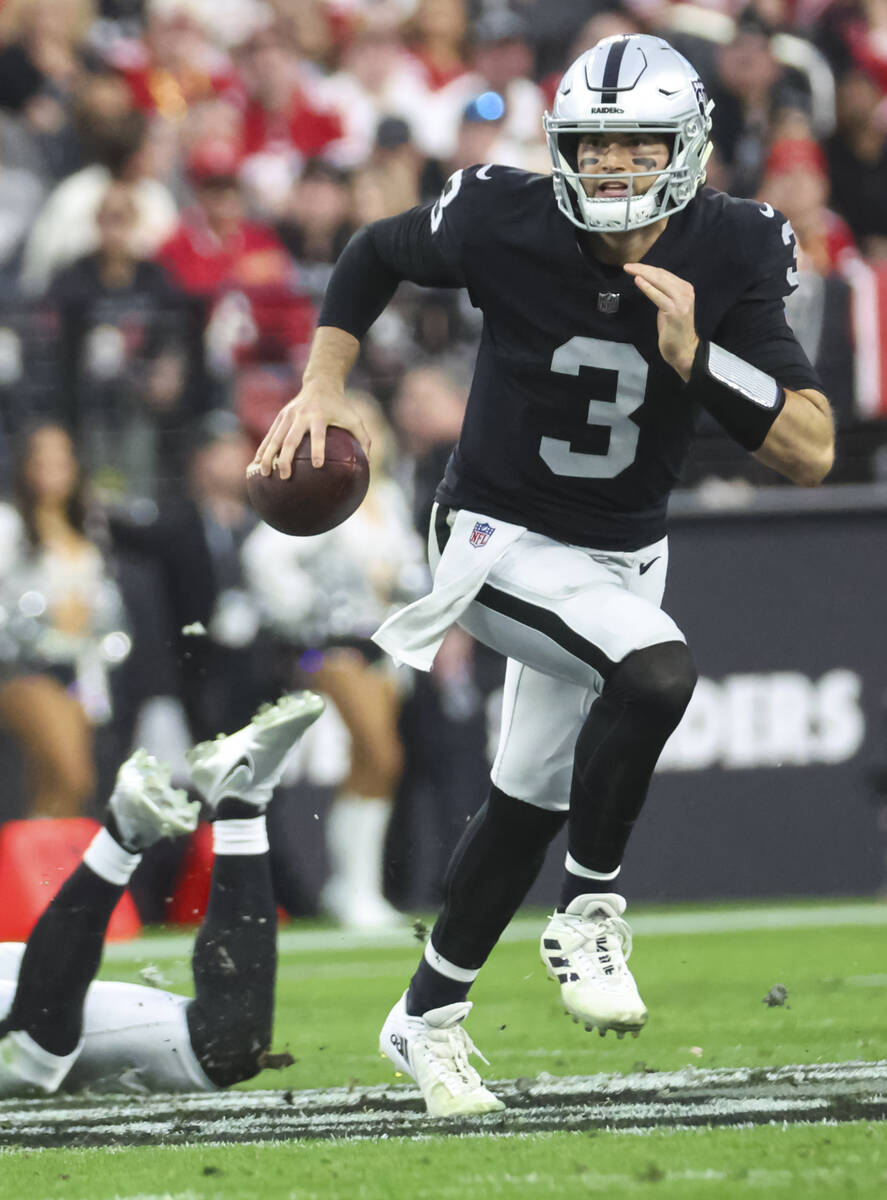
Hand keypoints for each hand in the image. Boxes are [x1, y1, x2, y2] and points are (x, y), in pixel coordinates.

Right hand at [252, 381, 370, 477]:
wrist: (320, 383)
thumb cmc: (340, 406)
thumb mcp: (354, 418)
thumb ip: (363, 438)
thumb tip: (369, 463)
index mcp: (319, 416)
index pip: (318, 434)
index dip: (318, 449)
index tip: (318, 465)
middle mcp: (301, 416)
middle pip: (291, 439)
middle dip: (286, 458)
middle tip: (285, 476)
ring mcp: (288, 416)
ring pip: (275, 438)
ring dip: (268, 456)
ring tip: (265, 474)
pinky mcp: (280, 417)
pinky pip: (270, 435)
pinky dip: (263, 449)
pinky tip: (257, 463)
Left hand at [624, 263, 697, 380]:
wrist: (683, 349)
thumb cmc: (673, 329)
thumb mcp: (668, 306)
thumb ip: (662, 293)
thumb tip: (648, 281)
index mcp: (685, 288)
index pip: (664, 274)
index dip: (648, 269)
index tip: (634, 266)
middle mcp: (685, 292)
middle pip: (661, 275)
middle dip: (643, 268)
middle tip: (627, 266)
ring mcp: (681, 301)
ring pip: (659, 282)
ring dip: (643, 274)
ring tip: (629, 270)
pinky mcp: (675, 311)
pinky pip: (658, 296)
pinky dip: (647, 288)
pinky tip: (638, 281)